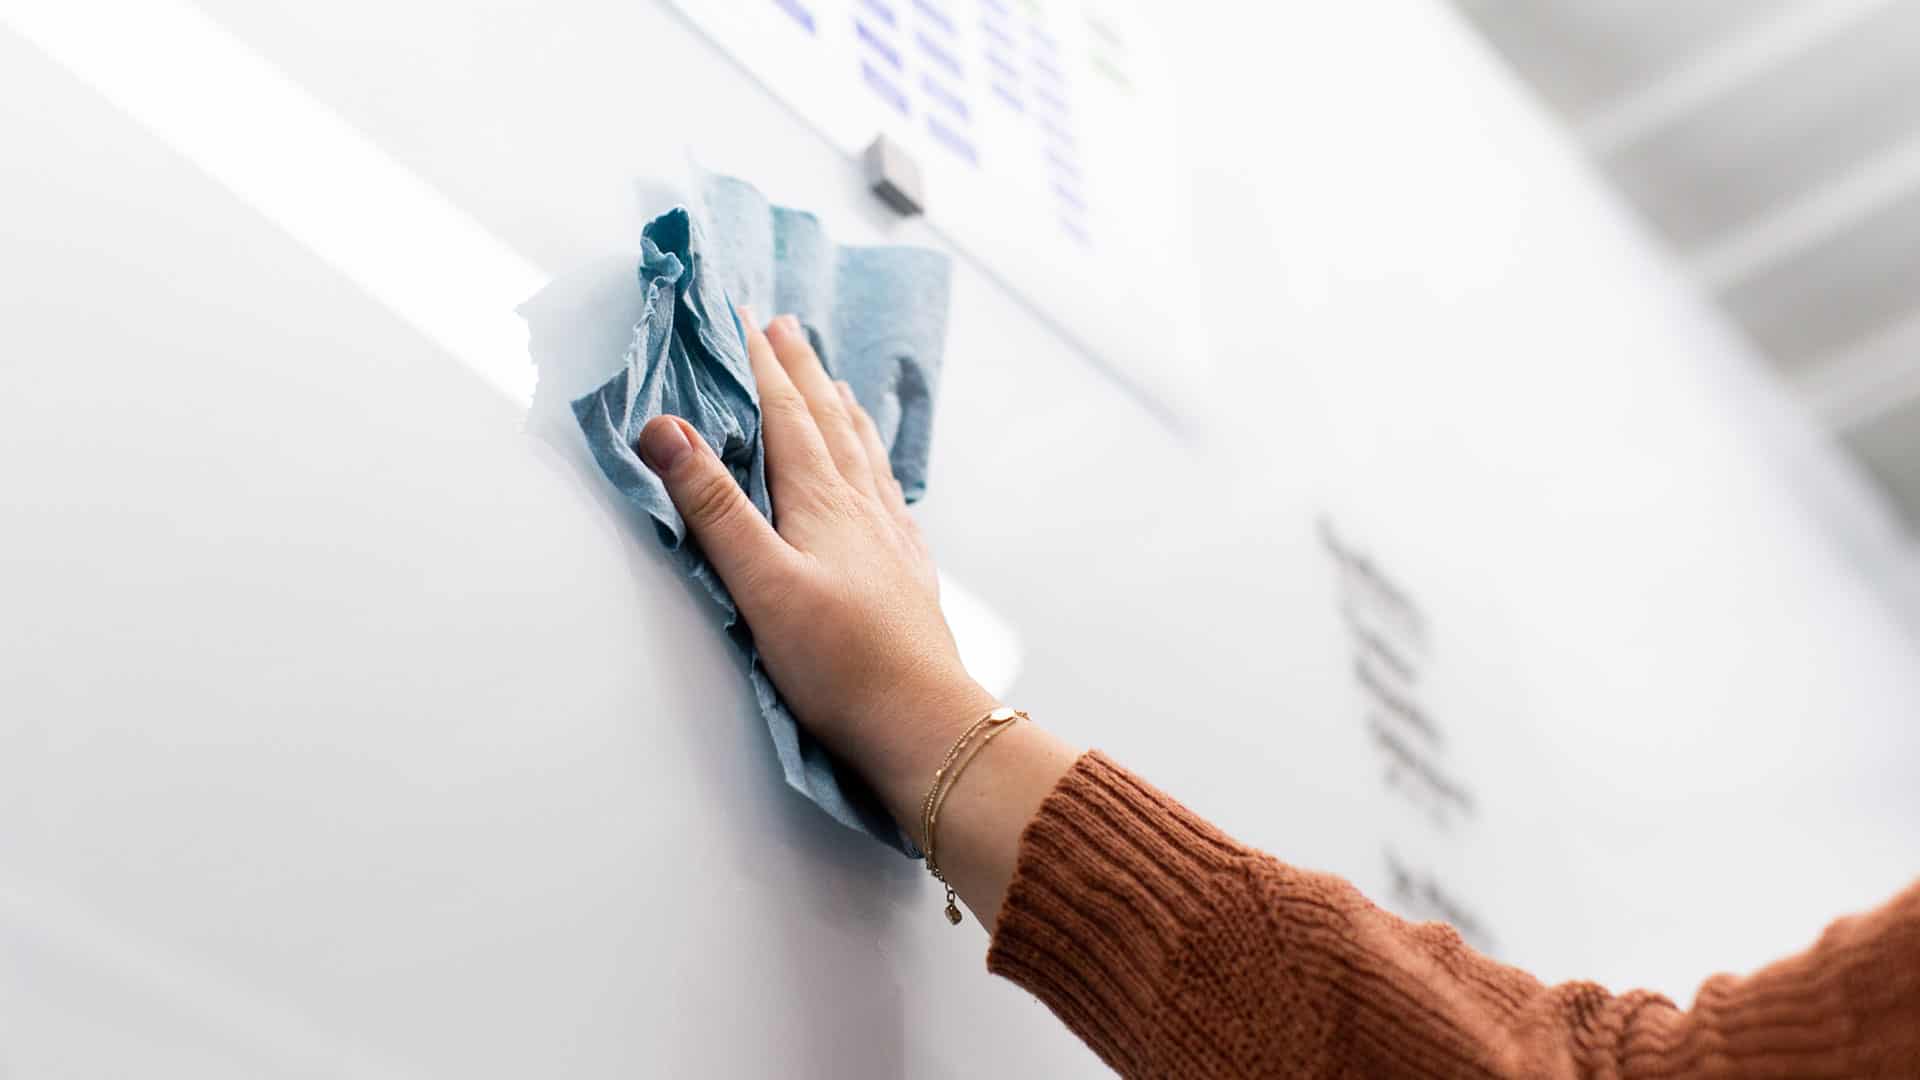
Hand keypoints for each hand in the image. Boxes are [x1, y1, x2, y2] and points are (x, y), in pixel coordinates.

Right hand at [637, 309, 995, 838]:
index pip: (787, 412)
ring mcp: (889, 539)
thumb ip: (714, 506)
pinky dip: (877, 466)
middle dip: (802, 369)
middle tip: (786, 324)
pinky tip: (880, 475)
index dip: (763, 362)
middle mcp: (861, 507)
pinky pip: (889, 495)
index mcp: (821, 501)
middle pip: (827, 420)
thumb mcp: (760, 583)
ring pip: (863, 453)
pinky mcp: (906, 573)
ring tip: (834, 380)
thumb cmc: (839, 664)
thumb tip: (665, 428)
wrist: (923, 722)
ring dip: (841, 409)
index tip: (744, 315)